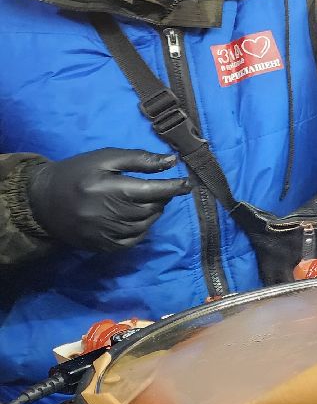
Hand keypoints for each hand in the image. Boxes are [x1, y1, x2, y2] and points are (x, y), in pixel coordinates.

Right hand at [26, 149, 190, 251]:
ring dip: (153, 213)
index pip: (153, 191)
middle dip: (162, 198)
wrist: (41, 199)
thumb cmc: (77, 172)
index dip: (174, 187)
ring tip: (147, 202)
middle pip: (151, 209)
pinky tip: (137, 218)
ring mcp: (104, 233)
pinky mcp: (101, 246)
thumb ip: (139, 159)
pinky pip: (132, 241)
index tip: (189, 183)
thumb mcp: (105, 158)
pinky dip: (142, 230)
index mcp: (109, 188)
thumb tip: (172, 160)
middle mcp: (108, 214)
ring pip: (145, 226)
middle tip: (160, 190)